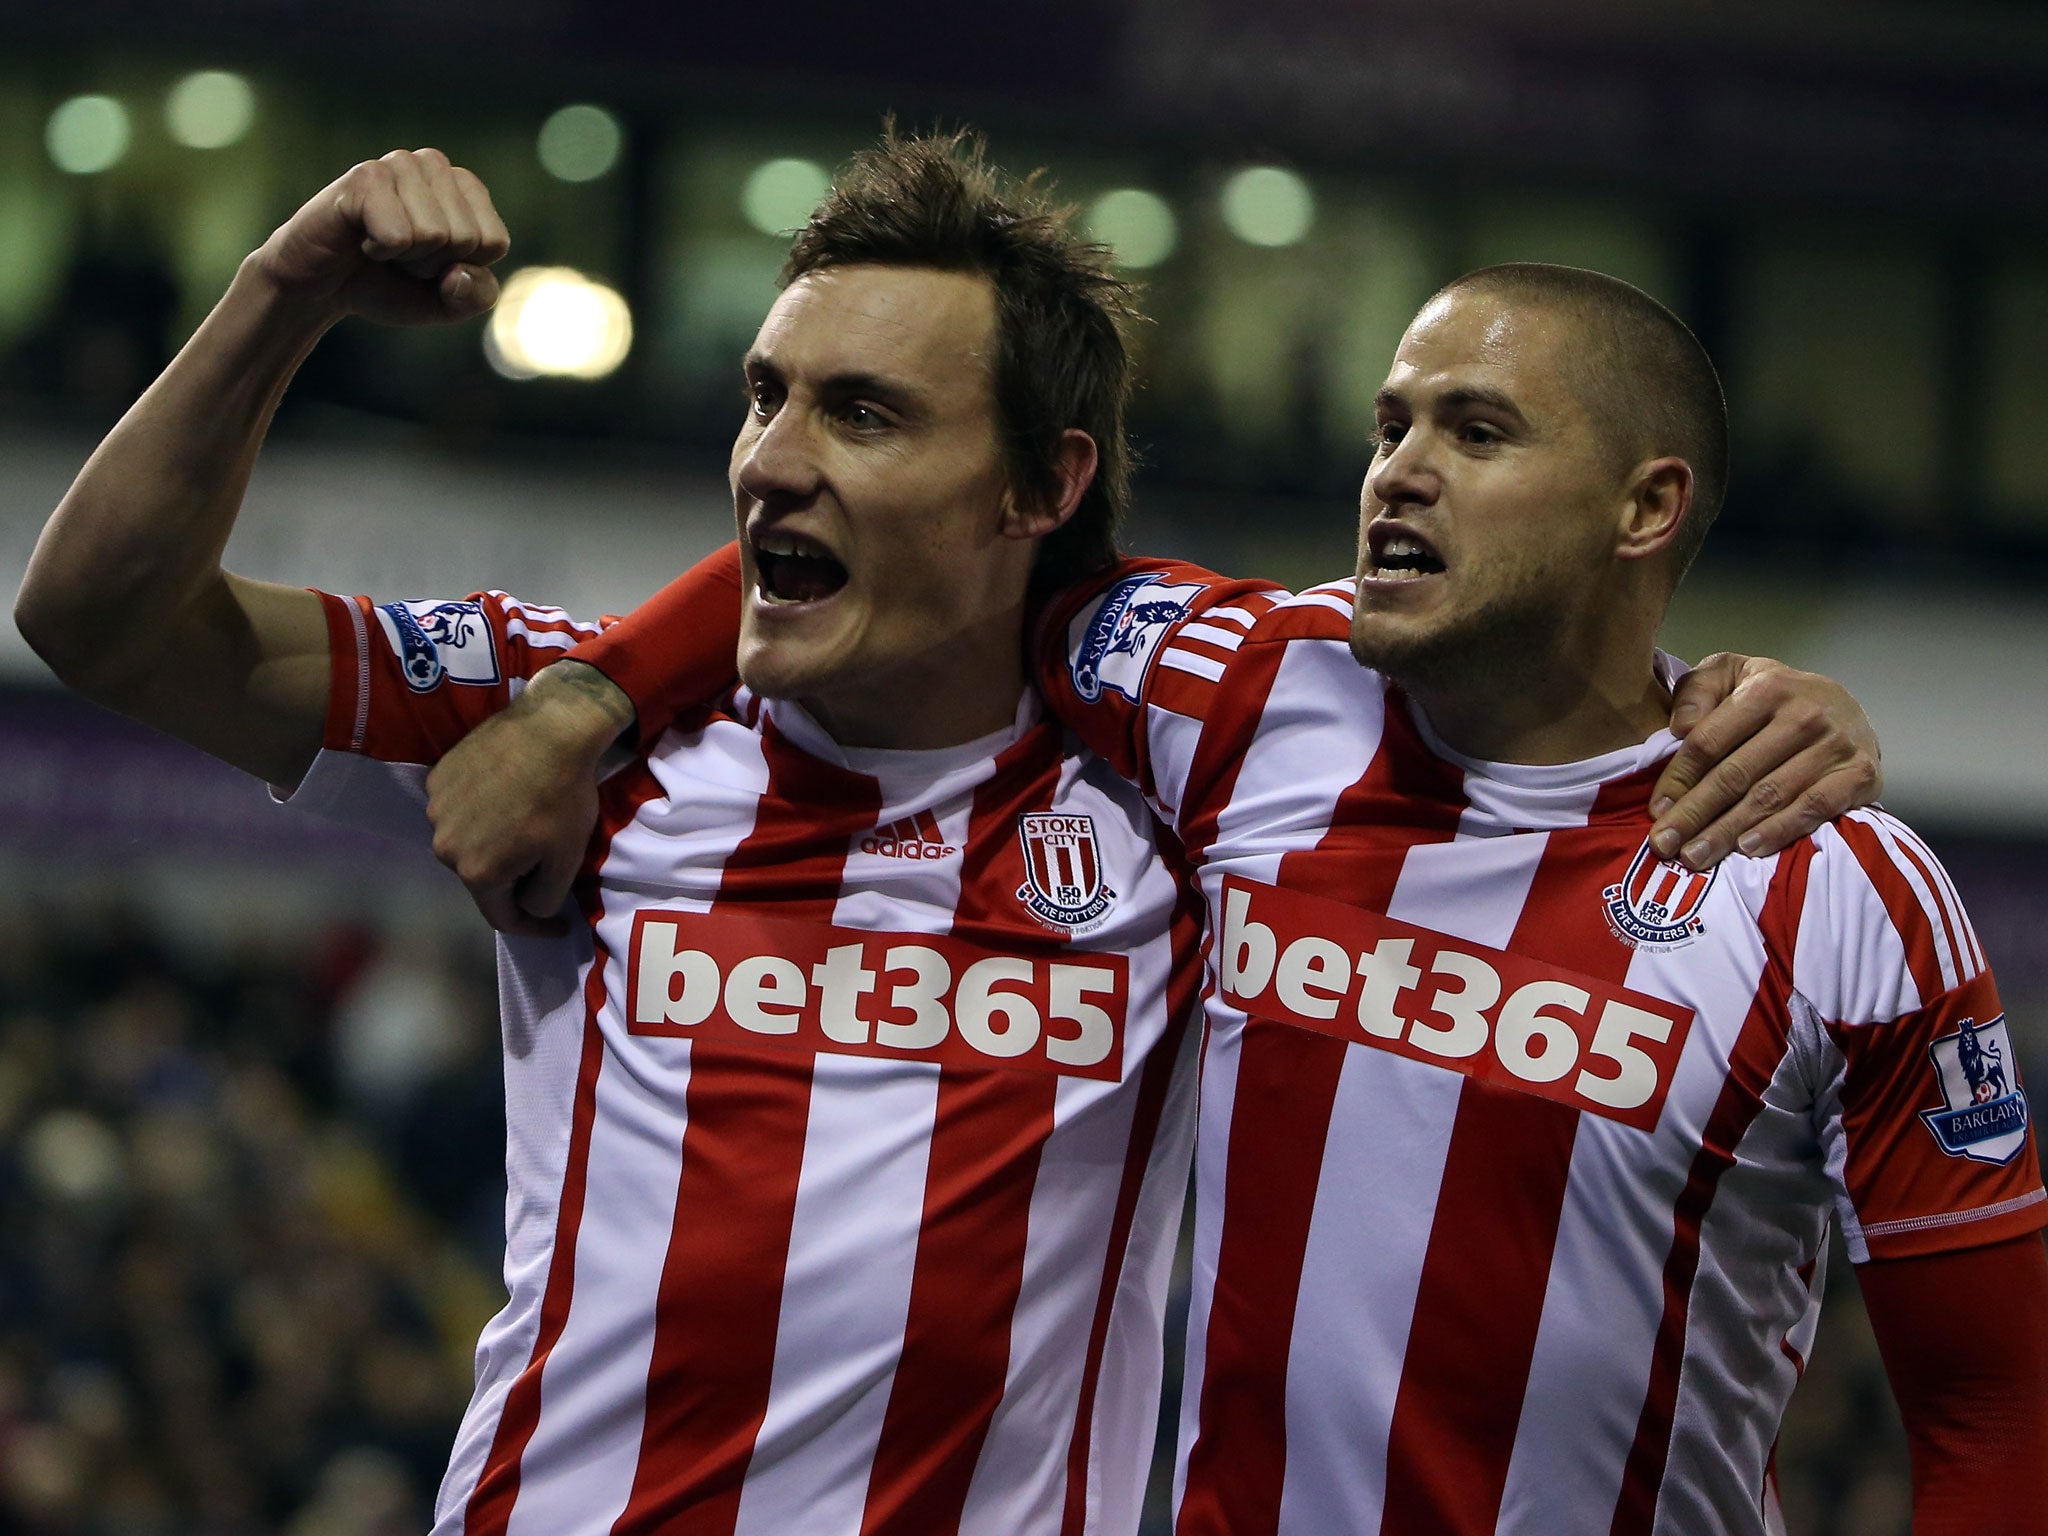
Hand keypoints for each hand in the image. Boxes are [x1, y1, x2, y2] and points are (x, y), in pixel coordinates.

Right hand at [250, 147, 509, 326]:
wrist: (322, 288)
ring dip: (406, 257)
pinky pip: (399, 235)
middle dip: (433, 264)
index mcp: (465, 187)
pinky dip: (380, 251)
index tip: (429, 263)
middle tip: (400, 256)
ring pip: (435, 235)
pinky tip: (361, 239)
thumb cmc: (389, 285)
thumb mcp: (448, 303)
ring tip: (381, 245)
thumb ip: (478, 295)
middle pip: (466, 238)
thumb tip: (460, 273)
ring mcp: (399, 164)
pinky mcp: (365, 176)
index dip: (461, 269)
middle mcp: (434, 165)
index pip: (494, 242)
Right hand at [426, 662, 635, 936]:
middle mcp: (446, 848)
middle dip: (513, 878)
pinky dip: (480, 810)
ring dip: (493, 841)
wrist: (550, 729)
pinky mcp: (437, 778)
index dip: (533, 927)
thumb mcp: (567, 859)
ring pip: (468, 842)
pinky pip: (459, 809)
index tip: (558, 924)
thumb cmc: (564, 797)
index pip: (501, 918)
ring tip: (523, 821)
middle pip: (482, 878)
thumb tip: (531, 909)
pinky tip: (504, 793)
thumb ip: (545, 898)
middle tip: (544, 859)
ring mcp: (436, 811)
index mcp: (478, 873)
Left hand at [1648, 653, 1882, 869]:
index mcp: (1766, 688)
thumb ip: (1699, 689)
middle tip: (1665, 844)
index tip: (1656, 811)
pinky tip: (1748, 848)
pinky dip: (1780, 830)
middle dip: (1695, 813)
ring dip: (1727, 831)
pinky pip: (1814, 808)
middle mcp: (1804, 715)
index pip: (1709, 741)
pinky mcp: (1860, 774)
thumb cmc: (1773, 696)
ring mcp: (1835, 745)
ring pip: (1769, 796)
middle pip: (1735, 774)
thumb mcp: (1732, 674)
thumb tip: (1680, 726)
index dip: (1678, 779)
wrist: (1845, 707)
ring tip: (1695, 857)